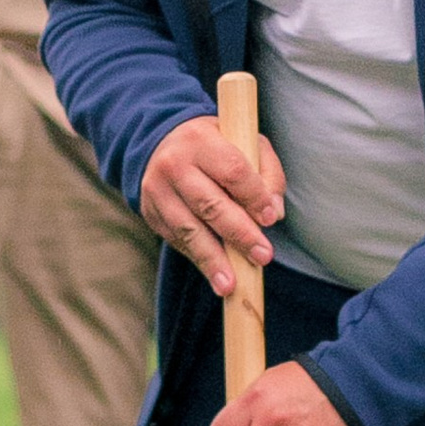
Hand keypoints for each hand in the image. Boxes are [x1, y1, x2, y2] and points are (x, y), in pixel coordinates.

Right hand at [139, 111, 284, 296]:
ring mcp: (158, 191)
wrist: (162, 144)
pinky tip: (216, 276)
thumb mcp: (245, 143)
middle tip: (263, 257)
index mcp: (201, 140)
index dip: (254, 196)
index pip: (232, 171)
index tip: (270, 219)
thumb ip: (267, 173)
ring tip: (230, 285)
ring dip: (213, 260)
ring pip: (189, 230)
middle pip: (210, 204)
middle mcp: (175, 164)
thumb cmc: (216, 147)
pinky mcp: (151, 212)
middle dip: (239, 234)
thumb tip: (273, 214)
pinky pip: (177, 240)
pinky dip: (199, 259)